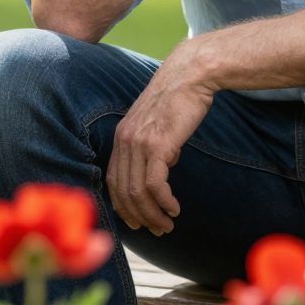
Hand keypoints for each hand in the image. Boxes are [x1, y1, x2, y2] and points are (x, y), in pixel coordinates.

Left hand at [108, 46, 215, 234]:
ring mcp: (139, 143)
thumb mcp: (158, 123)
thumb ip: (154, 145)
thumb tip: (164, 165)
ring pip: (138, 192)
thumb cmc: (179, 98)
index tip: (138, 222)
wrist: (190, 75)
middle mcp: (125, 141)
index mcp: (122, 137)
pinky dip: (163, 202)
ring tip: (167, 225)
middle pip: (123, 192)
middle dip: (139, 217)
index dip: (124, 206)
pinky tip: (174, 208)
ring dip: (153, 214)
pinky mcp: (157, 144)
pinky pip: (154, 184)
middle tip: (157, 230)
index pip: (114, 181)